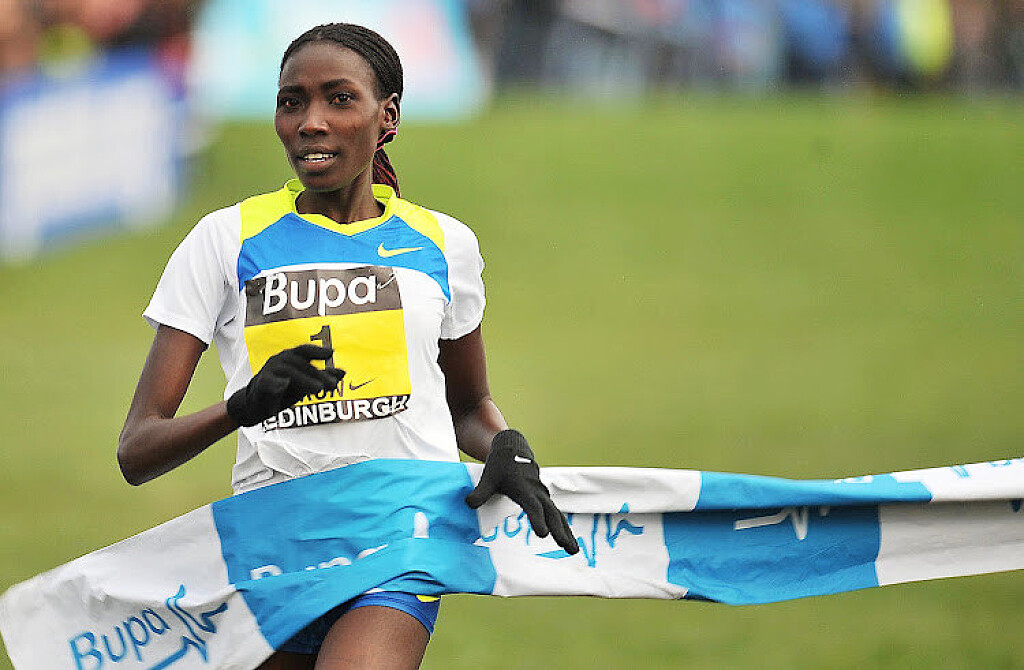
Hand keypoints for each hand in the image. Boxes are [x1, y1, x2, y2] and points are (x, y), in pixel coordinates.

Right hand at [226, 345, 344, 426]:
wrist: (257, 405)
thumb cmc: (283, 390)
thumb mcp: (304, 384)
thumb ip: (321, 377)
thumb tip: (343, 373)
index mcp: (291, 357)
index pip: (304, 350)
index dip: (317, 350)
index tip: (331, 353)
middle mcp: (280, 360)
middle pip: (301, 364)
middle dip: (318, 375)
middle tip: (332, 385)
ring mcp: (270, 371)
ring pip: (289, 373)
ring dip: (305, 380)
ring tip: (319, 389)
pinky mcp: (261, 384)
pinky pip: (269, 382)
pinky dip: (277, 383)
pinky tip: (285, 385)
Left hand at [466, 429, 578, 553]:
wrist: (513, 449)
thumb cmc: (500, 465)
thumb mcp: (488, 476)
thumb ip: (480, 492)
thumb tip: (469, 504)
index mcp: (524, 487)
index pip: (533, 506)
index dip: (538, 519)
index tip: (543, 534)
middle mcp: (537, 492)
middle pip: (551, 513)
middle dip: (560, 530)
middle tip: (567, 547)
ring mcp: (543, 495)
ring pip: (557, 515)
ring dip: (566, 532)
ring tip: (574, 550)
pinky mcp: (544, 499)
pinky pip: (556, 515)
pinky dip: (564, 527)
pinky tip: (568, 541)